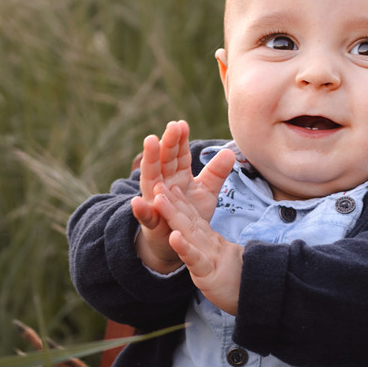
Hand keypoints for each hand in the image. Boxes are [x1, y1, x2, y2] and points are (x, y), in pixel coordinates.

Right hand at [130, 120, 234, 273]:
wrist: (175, 242)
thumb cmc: (188, 214)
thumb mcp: (205, 193)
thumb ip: (216, 173)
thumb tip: (230, 151)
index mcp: (177, 175)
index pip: (179, 154)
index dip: (180, 140)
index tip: (182, 124)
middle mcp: (163, 184)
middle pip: (164, 160)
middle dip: (167, 143)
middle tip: (172, 126)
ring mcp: (154, 201)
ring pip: (150, 179)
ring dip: (150, 161)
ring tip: (150, 142)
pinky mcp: (151, 222)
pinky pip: (145, 216)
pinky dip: (141, 210)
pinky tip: (136, 202)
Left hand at [154, 174, 242, 313]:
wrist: (259, 295)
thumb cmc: (240, 280)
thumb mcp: (225, 260)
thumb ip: (217, 248)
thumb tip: (213, 239)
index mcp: (211, 243)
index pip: (195, 219)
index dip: (182, 202)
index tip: (170, 186)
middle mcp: (210, 245)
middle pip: (189, 220)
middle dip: (172, 201)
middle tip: (158, 184)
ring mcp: (210, 256)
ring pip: (189, 233)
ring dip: (173, 215)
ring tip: (159, 200)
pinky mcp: (209, 273)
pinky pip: (195, 259)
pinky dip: (184, 248)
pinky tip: (174, 237)